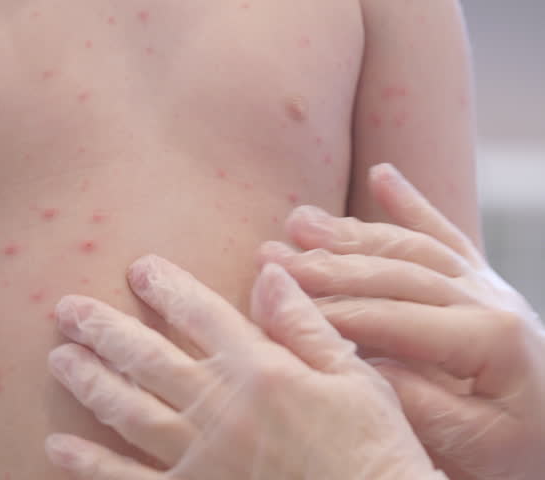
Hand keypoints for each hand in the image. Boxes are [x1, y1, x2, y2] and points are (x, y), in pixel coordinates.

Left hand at [44, 254, 444, 479]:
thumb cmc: (375, 449)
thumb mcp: (354, 378)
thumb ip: (303, 325)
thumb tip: (268, 270)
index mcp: (260, 371)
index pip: (200, 314)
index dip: (166, 286)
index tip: (138, 267)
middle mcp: (221, 410)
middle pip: (147, 358)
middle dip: (103, 329)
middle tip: (66, 308)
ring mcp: (202, 459)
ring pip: (129, 411)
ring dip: (89, 382)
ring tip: (59, 358)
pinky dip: (91, 466)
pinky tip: (58, 448)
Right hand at [259, 163, 544, 479]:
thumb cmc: (516, 455)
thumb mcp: (471, 448)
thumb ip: (417, 403)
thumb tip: (359, 363)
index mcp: (490, 337)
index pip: (392, 317)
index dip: (331, 311)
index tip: (279, 306)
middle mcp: (490, 298)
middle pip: (394, 272)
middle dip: (326, 265)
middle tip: (269, 256)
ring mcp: (488, 284)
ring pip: (409, 246)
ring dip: (350, 232)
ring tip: (298, 221)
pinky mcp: (484, 282)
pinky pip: (444, 234)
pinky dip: (411, 202)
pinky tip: (382, 175)